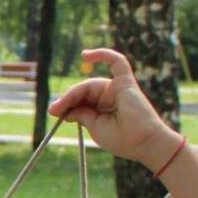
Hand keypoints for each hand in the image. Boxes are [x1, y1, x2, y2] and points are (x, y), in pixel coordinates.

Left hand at [50, 48, 181, 166]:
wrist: (144, 143)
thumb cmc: (123, 140)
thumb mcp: (96, 128)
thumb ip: (82, 115)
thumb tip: (63, 107)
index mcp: (102, 110)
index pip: (80, 101)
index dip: (66, 104)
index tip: (54, 112)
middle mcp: (109, 98)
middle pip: (83, 92)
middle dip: (67, 99)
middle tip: (54, 110)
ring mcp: (117, 89)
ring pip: (89, 84)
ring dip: (74, 93)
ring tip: (62, 105)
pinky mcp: (126, 82)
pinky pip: (116, 61)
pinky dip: (103, 54)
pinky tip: (85, 54)